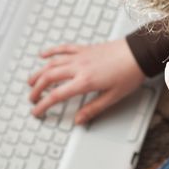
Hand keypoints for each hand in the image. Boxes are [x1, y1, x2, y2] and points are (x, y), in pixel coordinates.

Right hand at [28, 39, 145, 123]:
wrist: (138, 53)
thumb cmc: (129, 73)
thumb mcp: (113, 97)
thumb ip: (93, 108)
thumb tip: (79, 120)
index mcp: (85, 81)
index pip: (57, 95)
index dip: (44, 105)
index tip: (36, 111)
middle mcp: (79, 67)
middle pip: (49, 78)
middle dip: (37, 89)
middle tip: (32, 99)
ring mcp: (80, 56)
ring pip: (52, 63)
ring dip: (39, 73)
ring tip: (31, 82)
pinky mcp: (85, 49)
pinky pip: (63, 48)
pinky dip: (51, 52)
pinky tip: (43, 55)